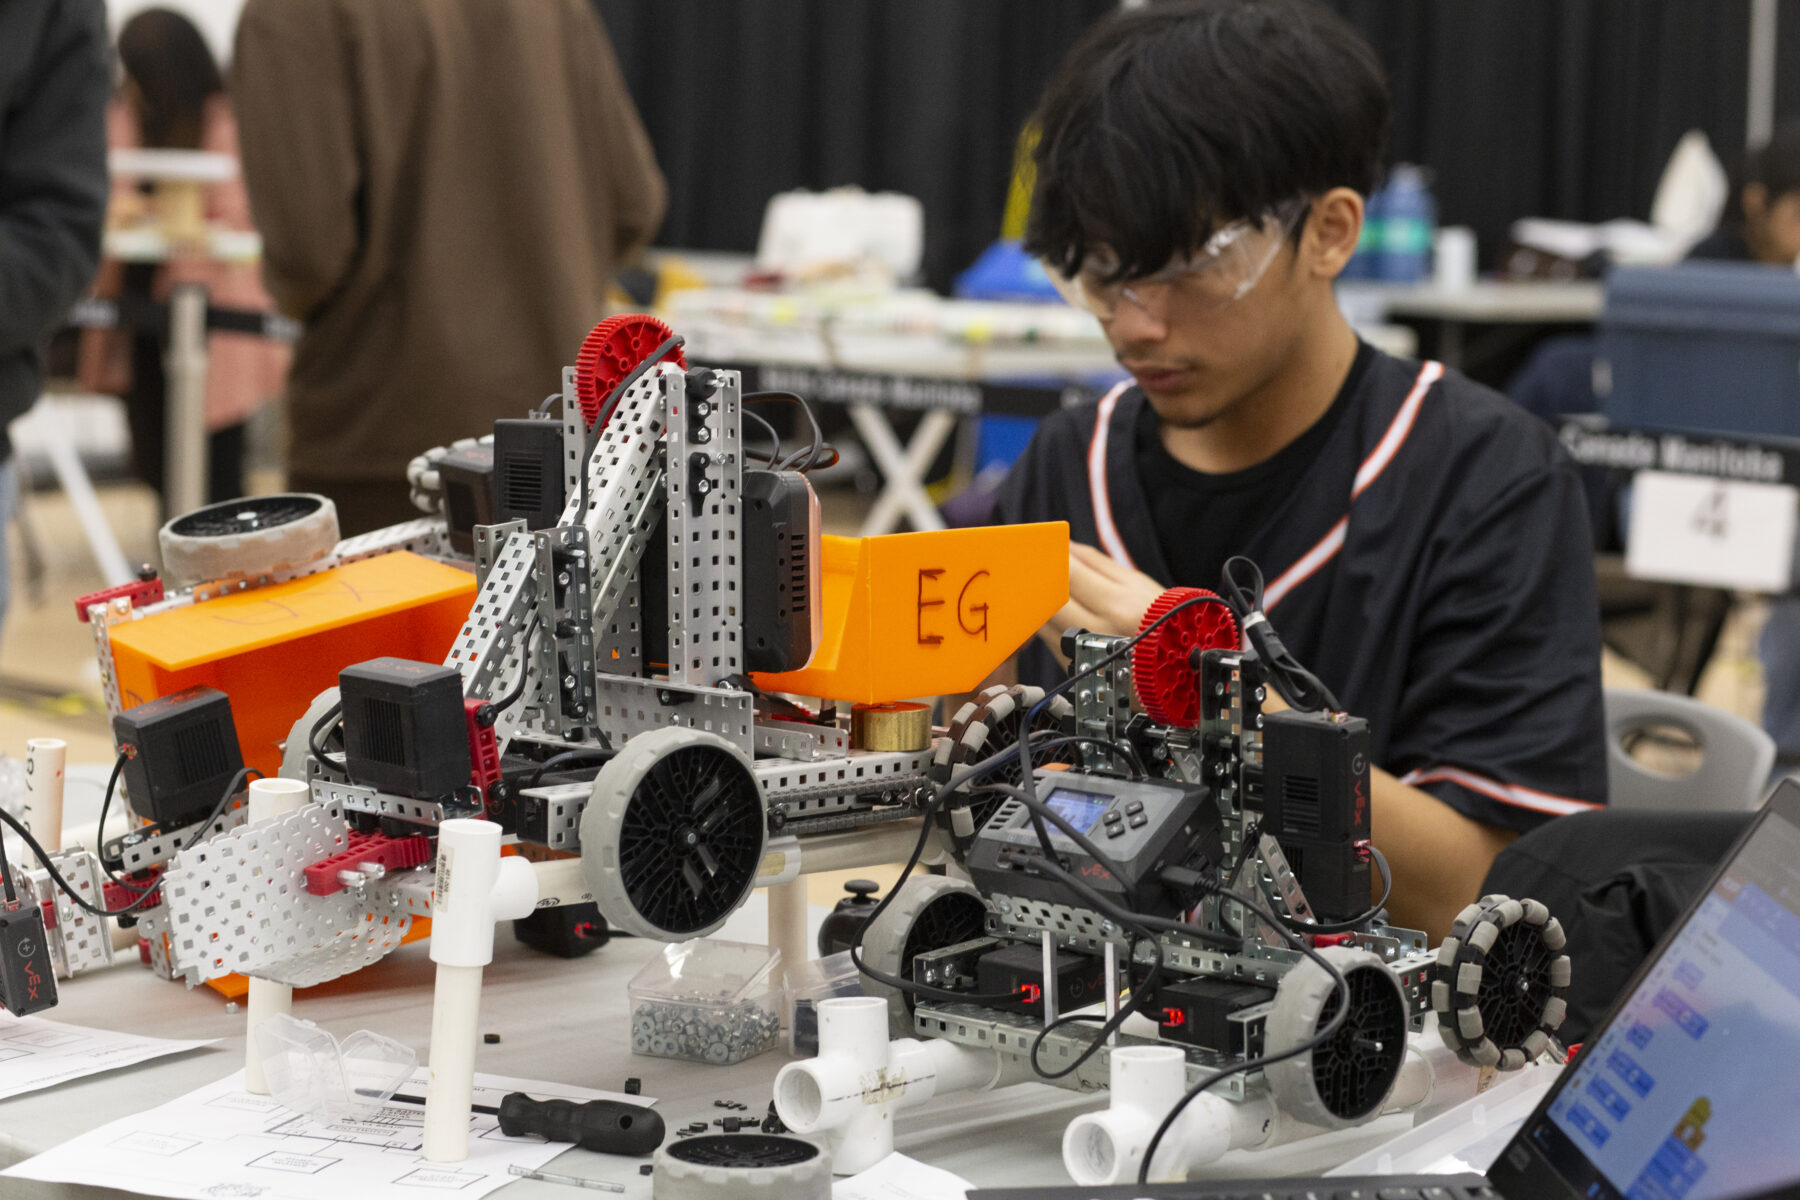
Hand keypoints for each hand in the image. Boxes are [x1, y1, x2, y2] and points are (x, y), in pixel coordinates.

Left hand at [1039, 544, 1168, 654]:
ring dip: (1038, 600)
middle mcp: (1100, 630)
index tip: (1042, 545)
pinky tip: (1050, 610)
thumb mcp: (1138, 584)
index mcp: (1119, 605)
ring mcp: (1085, 651)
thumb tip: (1066, 545)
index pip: (1070, 574)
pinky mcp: (1074, 667)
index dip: (1051, 557)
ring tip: (1040, 585)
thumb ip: (1097, 563)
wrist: (1179, 667)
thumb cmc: (1163, 622)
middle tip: (1034, 565)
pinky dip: (1044, 621)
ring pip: (1044, 619)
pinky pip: (1047, 638)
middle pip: (1051, 598)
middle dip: (1039, 579)